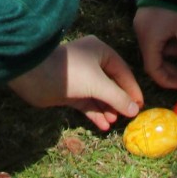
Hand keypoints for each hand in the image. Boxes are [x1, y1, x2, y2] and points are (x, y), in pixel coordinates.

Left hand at [8, 35, 143, 131]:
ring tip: (114, 122)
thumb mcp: (99, 84)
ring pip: (99, 95)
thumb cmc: (71, 73)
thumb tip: (135, 111)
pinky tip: (102, 126)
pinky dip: (95, 113)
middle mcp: (91, 63)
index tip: (140, 106)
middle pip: (111, 84)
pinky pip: (87, 103)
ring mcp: (80, 78)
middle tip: (128, 117)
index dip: (132, 89)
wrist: (35, 76)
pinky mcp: (70, 92)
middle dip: (118, 101)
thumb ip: (118, 98)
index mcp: (100, 52)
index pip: (122, 71)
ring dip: (107, 109)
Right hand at [133, 5, 176, 90]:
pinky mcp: (146, 15)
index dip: (167, 80)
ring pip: (153, 48)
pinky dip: (166, 43)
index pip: (152, 68)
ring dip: (169, 55)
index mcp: (148, 38)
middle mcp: (139, 31)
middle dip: (170, 68)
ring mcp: (141, 22)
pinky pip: (153, 36)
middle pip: (152, 58)